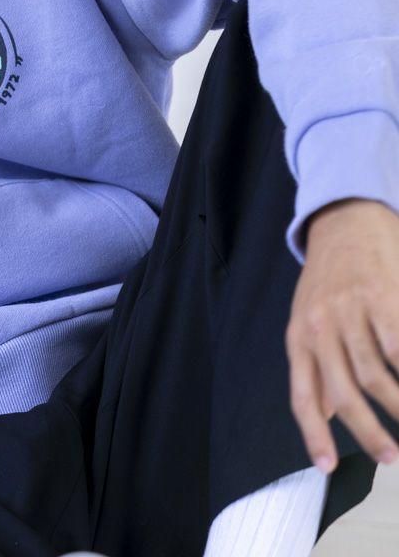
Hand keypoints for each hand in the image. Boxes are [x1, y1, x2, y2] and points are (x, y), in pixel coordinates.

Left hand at [286, 197, 398, 472]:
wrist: (344, 219)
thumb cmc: (329, 276)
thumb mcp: (308, 317)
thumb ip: (315, 364)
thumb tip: (321, 412)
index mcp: (298, 334)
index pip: (302, 393)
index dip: (314, 434)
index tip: (328, 468)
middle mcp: (320, 324)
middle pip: (345, 393)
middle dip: (369, 433)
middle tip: (392, 457)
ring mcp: (351, 310)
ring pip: (377, 376)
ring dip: (398, 409)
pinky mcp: (382, 296)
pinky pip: (398, 346)